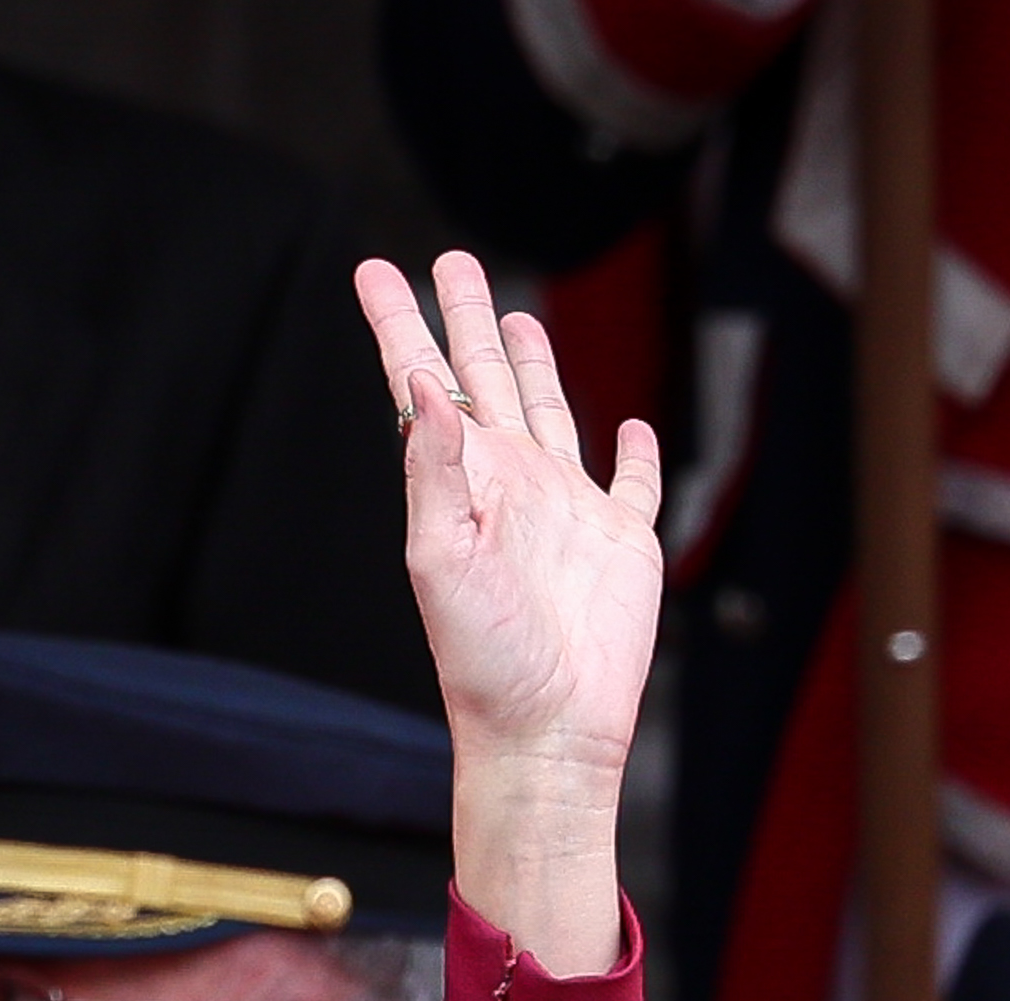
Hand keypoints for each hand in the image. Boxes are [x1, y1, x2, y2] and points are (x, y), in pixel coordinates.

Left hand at [352, 256, 661, 974]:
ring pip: (550, 411)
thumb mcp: (441, 559)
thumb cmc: (484, 663)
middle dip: (466, 316)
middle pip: (487, 378)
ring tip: (516, 314)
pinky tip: (630, 427)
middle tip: (449, 259)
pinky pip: (631, 486)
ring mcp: (567, 511)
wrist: (547, 732)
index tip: (375, 271)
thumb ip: (433, 470)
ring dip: (534, 362)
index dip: (401, 325)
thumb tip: (423, 386)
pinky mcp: (622, 543)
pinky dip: (634, 454)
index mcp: (461, 482)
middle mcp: (510, 485)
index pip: (424, 385)